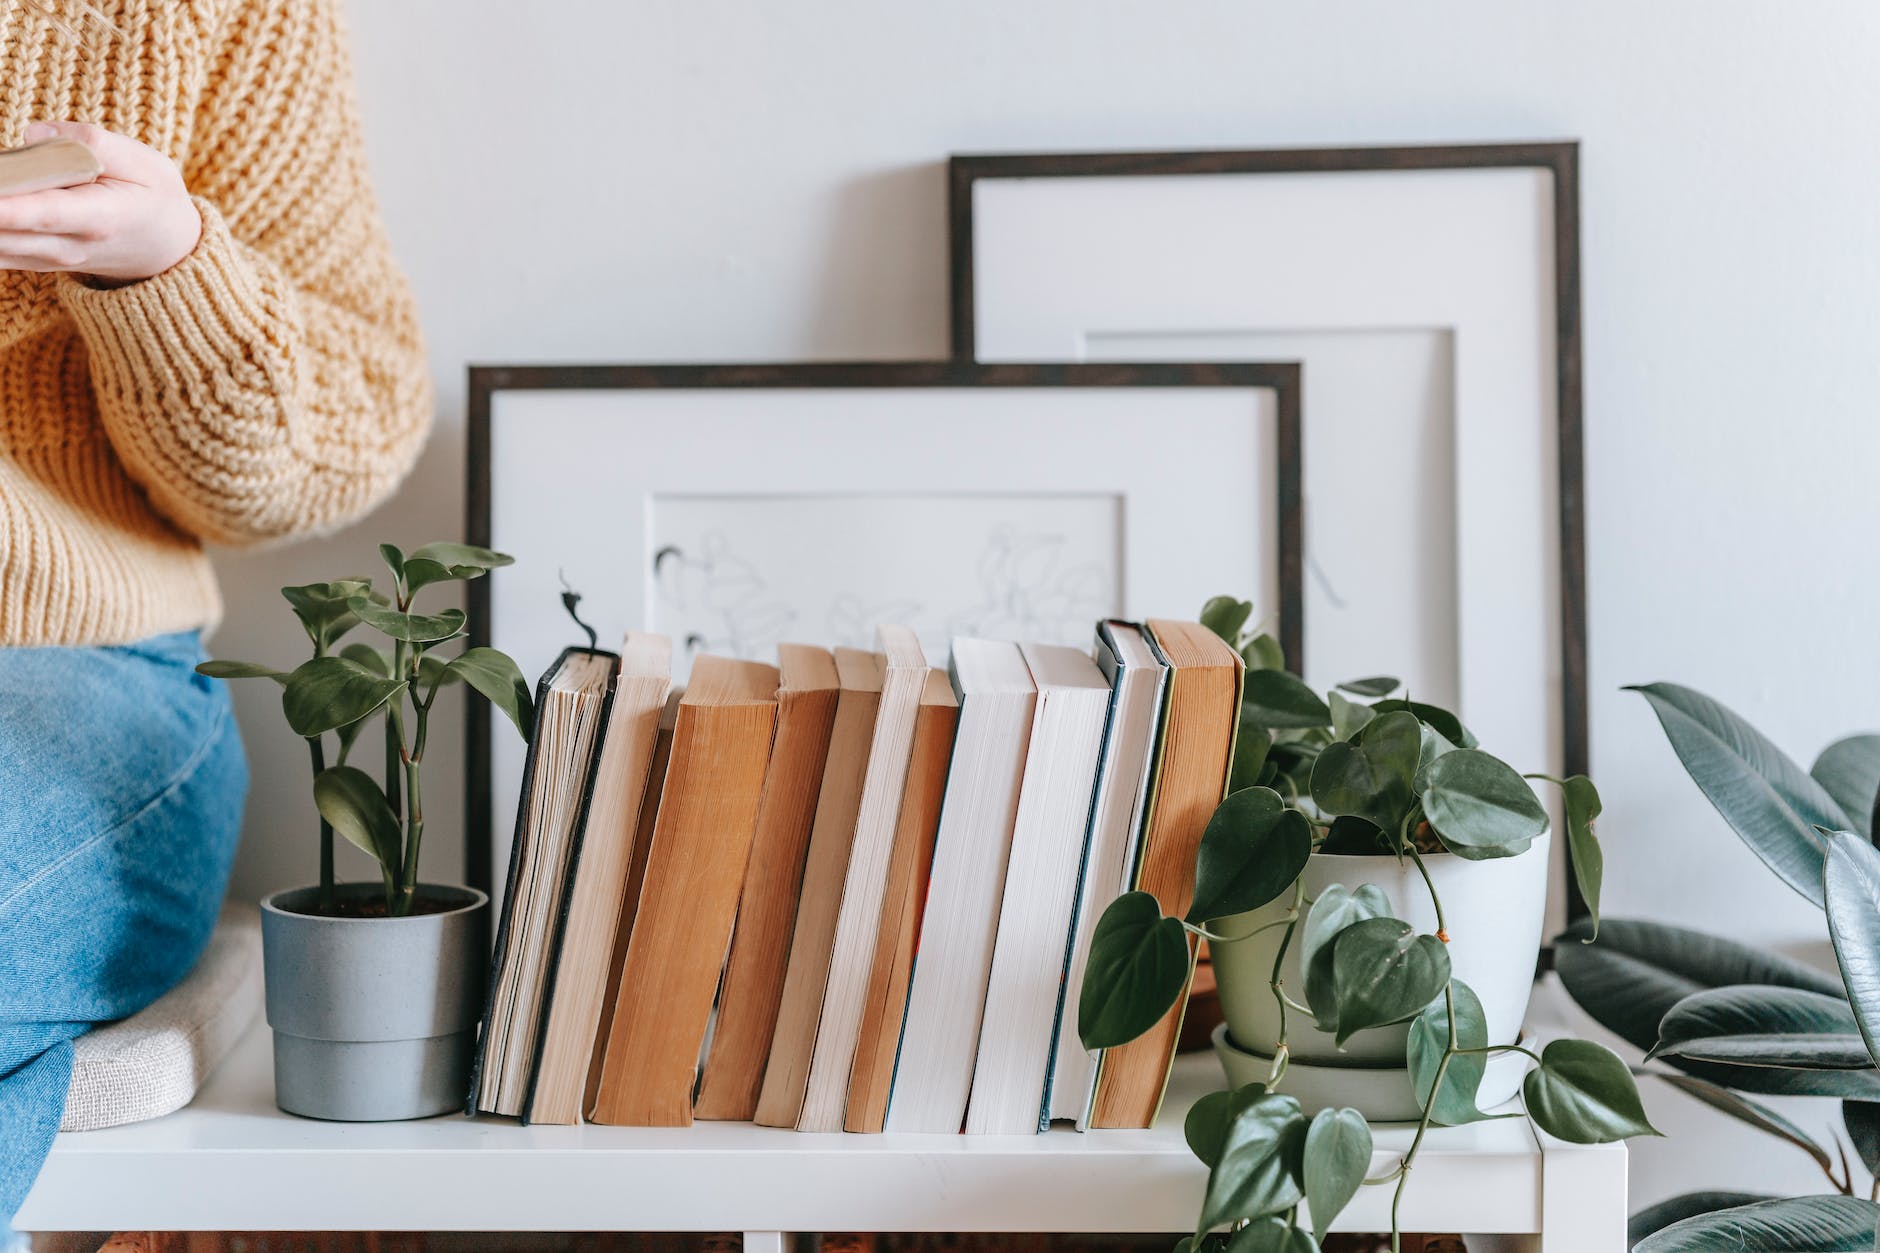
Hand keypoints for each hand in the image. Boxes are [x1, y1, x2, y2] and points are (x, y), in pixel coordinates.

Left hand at [0, 120, 201, 283]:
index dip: (3, 205)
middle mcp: (70, 244)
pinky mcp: (35, 260)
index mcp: (100, 217)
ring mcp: (50, 258)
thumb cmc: (156, 199)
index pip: (41, 211)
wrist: (170, 251)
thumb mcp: (146, 163)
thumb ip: (93, 142)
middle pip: (4, 231)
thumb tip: (34, 135)